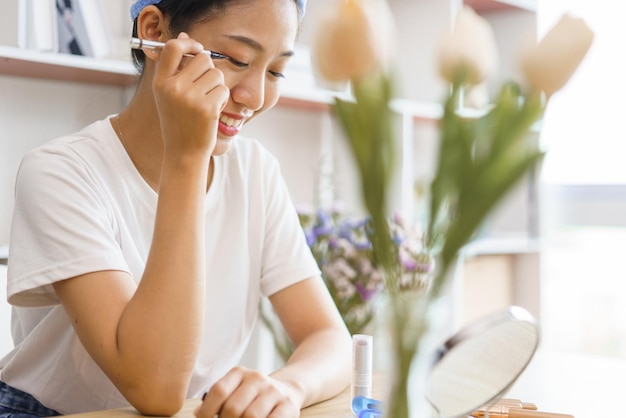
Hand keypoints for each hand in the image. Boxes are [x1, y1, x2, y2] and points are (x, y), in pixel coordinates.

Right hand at [152, 33, 229, 158]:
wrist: (183, 153)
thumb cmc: (178, 121)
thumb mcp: (169, 93)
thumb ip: (175, 66)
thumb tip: (183, 35)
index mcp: (160, 82)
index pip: (173, 47)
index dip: (190, 44)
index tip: (198, 50)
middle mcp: (173, 88)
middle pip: (203, 59)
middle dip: (209, 69)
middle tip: (205, 87)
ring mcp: (190, 98)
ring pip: (216, 74)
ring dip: (217, 85)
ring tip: (206, 101)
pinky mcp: (207, 108)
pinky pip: (223, 90)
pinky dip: (221, 99)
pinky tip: (212, 112)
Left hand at [194, 367, 303, 417]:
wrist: (288, 390)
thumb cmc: (253, 397)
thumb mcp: (236, 391)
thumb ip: (218, 400)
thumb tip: (197, 413)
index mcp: (239, 373)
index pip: (218, 391)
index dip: (207, 411)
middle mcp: (257, 378)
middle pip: (233, 407)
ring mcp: (273, 391)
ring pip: (251, 416)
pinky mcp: (288, 405)